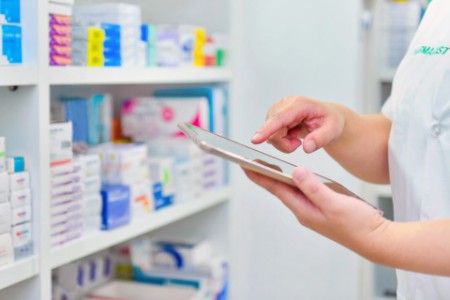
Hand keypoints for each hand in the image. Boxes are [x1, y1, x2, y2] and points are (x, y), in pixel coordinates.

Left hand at [242, 167, 387, 253]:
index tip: (244, 165)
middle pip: (279, 189)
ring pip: (290, 191)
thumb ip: (314, 187)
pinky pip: (302, 192)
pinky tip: (294, 177)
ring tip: (265, 166)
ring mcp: (312, 210)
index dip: (259, 175)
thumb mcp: (334, 203)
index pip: (276, 189)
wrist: (376, 239)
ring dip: (277, 178)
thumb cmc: (357, 224)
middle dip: (264, 175)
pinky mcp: (321, 208)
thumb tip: (295, 172)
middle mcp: (304, 210)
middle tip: (249, 162)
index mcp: (303, 209)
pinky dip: (294, 182)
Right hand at [251, 96, 345, 153]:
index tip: (255, 140)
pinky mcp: (274, 116)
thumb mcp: (333, 130)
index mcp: (300, 104)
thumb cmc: (330, 121)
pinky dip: (281, 140)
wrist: (327, 117)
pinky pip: (271, 134)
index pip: (279, 118)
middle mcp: (285, 104)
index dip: (267, 130)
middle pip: (273, 130)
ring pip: (271, 134)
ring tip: (297, 138)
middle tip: (299, 144)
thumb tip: (307, 147)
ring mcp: (278, 109)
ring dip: (283, 142)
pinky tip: (291, 135)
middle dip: (284, 143)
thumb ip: (321, 139)